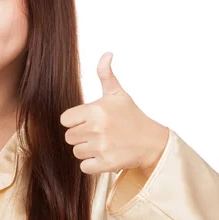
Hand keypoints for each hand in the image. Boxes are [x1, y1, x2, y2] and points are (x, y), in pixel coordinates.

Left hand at [60, 52, 168, 175]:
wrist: (152, 141)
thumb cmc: (132, 116)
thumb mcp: (118, 94)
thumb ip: (106, 74)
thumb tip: (107, 53)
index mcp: (95, 110)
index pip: (65, 119)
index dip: (75, 121)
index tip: (88, 121)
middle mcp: (96, 128)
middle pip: (69, 137)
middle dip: (81, 136)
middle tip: (98, 134)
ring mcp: (101, 147)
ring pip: (76, 152)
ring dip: (87, 151)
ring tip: (103, 144)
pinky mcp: (106, 164)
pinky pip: (84, 166)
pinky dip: (92, 164)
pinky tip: (104, 156)